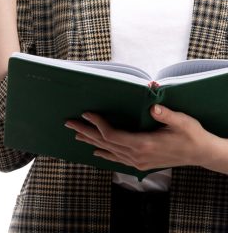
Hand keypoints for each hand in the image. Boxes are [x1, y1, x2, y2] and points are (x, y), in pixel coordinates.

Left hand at [65, 105, 222, 171]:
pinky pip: (118, 159)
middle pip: (105, 143)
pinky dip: (105, 154)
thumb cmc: (191, 134)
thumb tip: (153, 105)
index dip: (98, 124)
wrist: (201, 153)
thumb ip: (166, 114)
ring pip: (109, 152)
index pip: (113, 135)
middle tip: (69, 123)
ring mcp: (139, 162)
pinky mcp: (142, 164)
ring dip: (92, 141)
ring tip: (76, 134)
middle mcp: (138, 155)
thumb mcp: (181, 121)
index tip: (86, 113)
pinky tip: (96, 151)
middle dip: (86, 132)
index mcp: (144, 144)